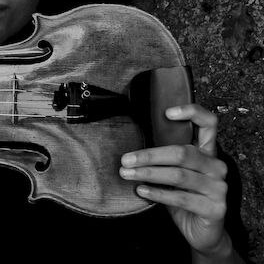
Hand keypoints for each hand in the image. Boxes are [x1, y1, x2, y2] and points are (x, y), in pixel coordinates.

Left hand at [119, 103, 231, 256]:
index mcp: (208, 152)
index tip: (167, 113)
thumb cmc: (184, 197)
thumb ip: (165, 158)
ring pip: (179, 175)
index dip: (191, 113)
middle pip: (182, 153)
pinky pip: (181, 198)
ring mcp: (219, 188)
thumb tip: (130, 148)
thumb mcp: (175, 174)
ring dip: (149, 174)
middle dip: (150, 155)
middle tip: (125, 159)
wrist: (202, 232)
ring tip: (127, 174)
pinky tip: (141, 191)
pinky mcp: (215, 209)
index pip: (209, 123)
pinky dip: (158, 194)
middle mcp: (216, 167)